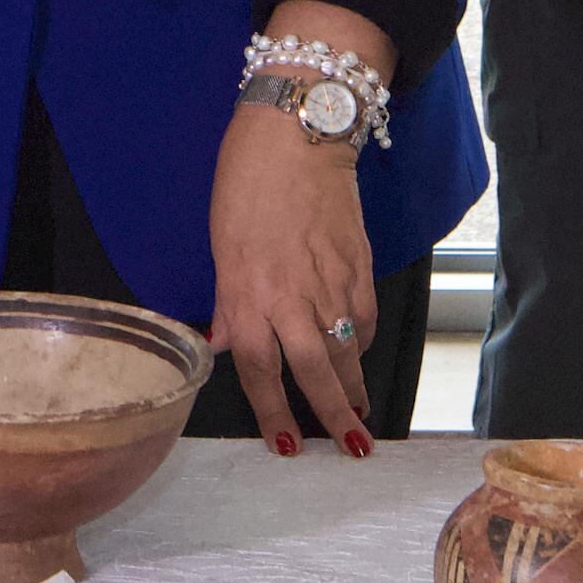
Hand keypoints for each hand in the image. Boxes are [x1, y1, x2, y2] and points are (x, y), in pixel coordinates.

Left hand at [206, 2, 389, 457]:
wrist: (298, 134)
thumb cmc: (247, 182)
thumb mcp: (221, 243)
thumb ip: (226, 301)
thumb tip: (220, 346)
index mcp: (246, 293)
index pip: (258, 369)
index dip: (273, 412)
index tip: (286, 444)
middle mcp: (288, 295)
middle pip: (313, 372)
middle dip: (332, 416)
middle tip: (348, 448)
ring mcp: (329, 282)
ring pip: (345, 351)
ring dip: (354, 389)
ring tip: (360, 418)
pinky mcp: (358, 265)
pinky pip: (362, 317)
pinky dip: (362, 342)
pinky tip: (359, 356)